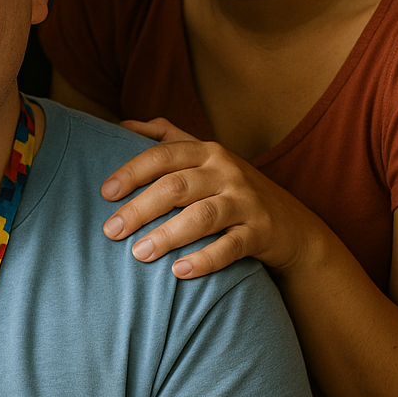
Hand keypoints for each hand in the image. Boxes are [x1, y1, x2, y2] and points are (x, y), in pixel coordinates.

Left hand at [99, 118, 317, 278]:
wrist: (291, 224)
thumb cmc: (231, 187)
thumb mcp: (203, 156)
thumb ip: (165, 137)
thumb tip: (121, 125)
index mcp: (206, 151)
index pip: (162, 155)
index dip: (132, 171)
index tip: (106, 192)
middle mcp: (226, 171)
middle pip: (176, 186)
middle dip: (140, 209)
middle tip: (111, 231)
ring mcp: (245, 201)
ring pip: (202, 216)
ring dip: (168, 236)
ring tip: (139, 254)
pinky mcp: (261, 232)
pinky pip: (231, 246)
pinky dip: (205, 259)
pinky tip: (179, 271)